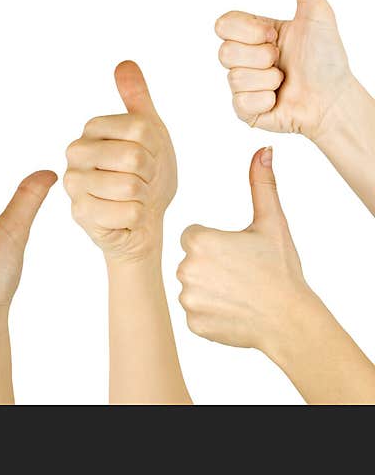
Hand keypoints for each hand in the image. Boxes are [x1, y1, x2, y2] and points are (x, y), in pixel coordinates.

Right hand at [64, 61, 175, 260]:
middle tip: (143, 181)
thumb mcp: (149, 132)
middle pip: (133, 156)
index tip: (148, 158)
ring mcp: (74, 185)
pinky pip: (128, 212)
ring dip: (143, 196)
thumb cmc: (147, 174)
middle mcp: (75, 154)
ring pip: (129, 186)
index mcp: (91, 130)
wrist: (144, 219)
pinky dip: (138, 217)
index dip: (155, 148)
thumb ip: (136, 98)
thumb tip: (125, 64)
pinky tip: (127, 217)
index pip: (138, 129)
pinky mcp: (80, 214)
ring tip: (134, 197)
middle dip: (150, 173)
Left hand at [177, 148, 312, 350]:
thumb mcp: (272, 223)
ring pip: (192, 286)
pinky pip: (195, 311)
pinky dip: (210, 312)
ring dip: (209, 289)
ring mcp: (187, 298)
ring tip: (238, 292)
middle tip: (240, 274)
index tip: (236, 254)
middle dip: (211, 266)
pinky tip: (233, 310)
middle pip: (190, 261)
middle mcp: (185, 268)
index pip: (193, 236)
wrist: (291, 319)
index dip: (216, 244)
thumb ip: (261, 185)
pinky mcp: (192, 323)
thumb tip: (262, 152)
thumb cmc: (281, 269)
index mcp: (198, 240)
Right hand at [215, 0, 356, 139]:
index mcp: (254, 34)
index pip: (224, 24)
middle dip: (260, 57)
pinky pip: (241, 102)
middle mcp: (244, 58)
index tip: (273, 35)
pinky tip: (278, 99)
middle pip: (224, 52)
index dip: (248, 31)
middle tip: (281, 61)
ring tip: (284, 81)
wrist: (332, 99)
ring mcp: (242, 85)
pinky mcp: (244, 110)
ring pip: (235, 78)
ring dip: (268, 80)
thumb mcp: (316, 14)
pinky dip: (266, 99)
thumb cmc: (327, 59)